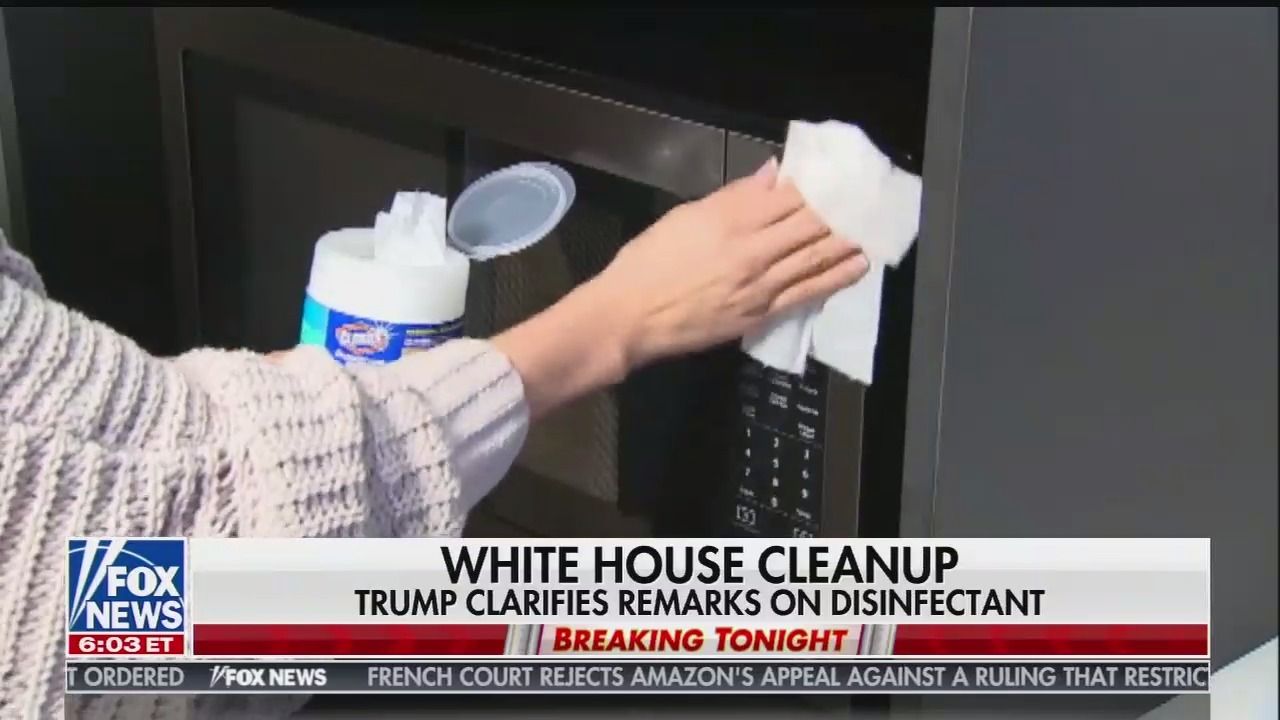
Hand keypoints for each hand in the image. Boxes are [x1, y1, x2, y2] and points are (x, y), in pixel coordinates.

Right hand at [587, 158, 868, 370]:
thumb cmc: (647, 263)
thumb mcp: (684, 216)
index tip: (840, 174)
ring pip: (816, 256)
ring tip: (873, 225)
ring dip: (849, 240)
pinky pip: (808, 292)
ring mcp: (761, 285)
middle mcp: (753, 250)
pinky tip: (857, 265)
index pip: (789, 195)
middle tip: (869, 196)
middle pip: (810, 223)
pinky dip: (836, 277)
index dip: (819, 183)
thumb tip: (772, 175)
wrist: (629, 318)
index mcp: (730, 219)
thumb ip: (733, 196)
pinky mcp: (762, 314)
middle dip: (842, 208)